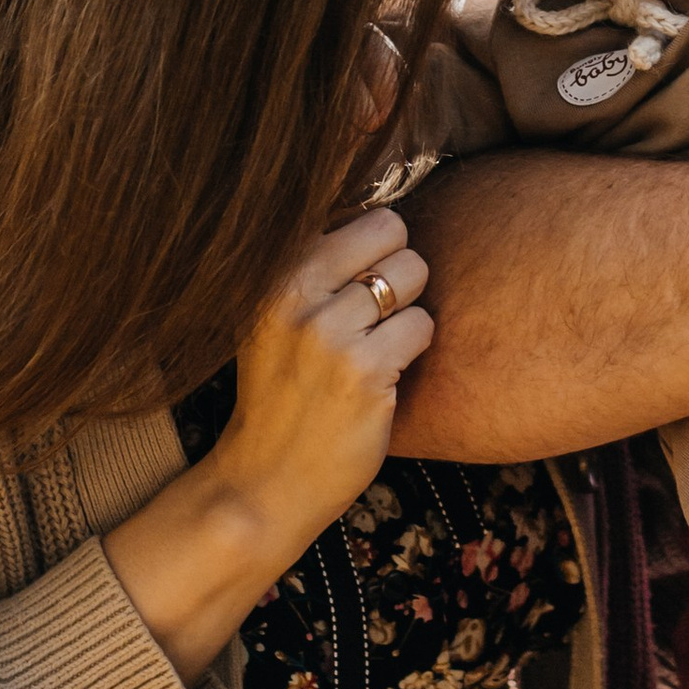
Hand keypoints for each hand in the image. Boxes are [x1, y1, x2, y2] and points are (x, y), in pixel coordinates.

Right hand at [105, 210, 431, 681]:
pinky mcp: (364, 372)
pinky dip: (414, 349)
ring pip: (413, 275)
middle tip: (370, 317)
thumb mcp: (276, 315)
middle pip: (393, 231)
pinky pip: (423, 325)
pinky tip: (382, 377)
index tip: (357, 283)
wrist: (265, 482)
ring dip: (406, 312)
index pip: (360, 213)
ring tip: (372, 348)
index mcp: (272, 271)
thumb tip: (388, 206)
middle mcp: (295, 292)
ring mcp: (329, 332)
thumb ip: (318, 262)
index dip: (373, 246)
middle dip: (396, 269)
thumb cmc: (283, 392)